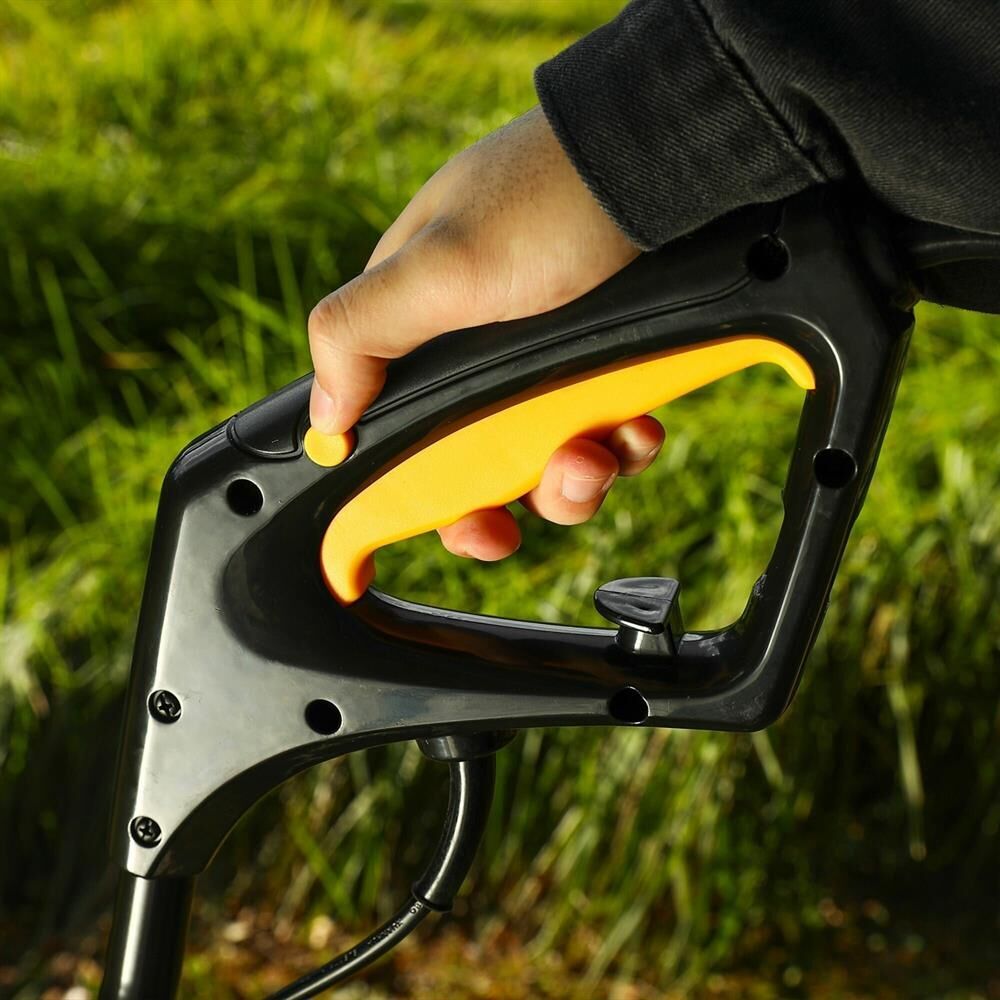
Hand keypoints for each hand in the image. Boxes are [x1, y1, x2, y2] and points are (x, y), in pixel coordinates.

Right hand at [308, 106, 663, 558]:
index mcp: (421, 335)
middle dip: (518, 497)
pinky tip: (639, 424)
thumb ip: (363, 333)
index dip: (427, 496)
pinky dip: (624, 445)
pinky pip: (606, 438)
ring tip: (605, 450)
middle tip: (554, 489)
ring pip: (548, 465)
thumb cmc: (548, 204)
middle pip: (481, 469)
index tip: (468, 526)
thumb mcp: (441, 263)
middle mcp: (480, 359)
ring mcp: (546, 368)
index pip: (401, 437)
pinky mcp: (604, 371)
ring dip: (579, 478)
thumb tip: (322, 418)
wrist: (667, 163)